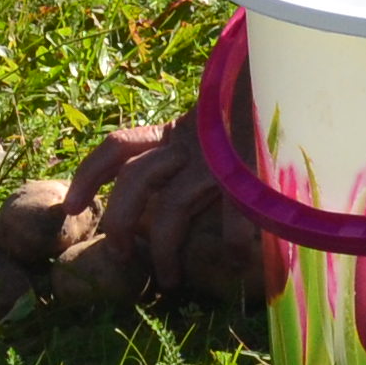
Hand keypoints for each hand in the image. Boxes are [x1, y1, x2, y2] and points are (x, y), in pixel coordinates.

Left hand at [67, 120, 273, 303]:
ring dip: (165, 249)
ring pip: (172, 208)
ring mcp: (216, 159)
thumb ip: (187, 148)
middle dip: (120, 220)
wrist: (295, 84)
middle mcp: (188, 144)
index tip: (70, 208)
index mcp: (174, 132)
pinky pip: (233, 217)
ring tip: (167, 280)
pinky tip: (236, 262)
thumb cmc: (255, 116)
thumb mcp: (213, 127)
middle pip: (134, 181)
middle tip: (119, 253)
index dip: (89, 176)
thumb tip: (160, 187)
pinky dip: (232, 242)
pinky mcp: (246, 173)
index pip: (116, 147)